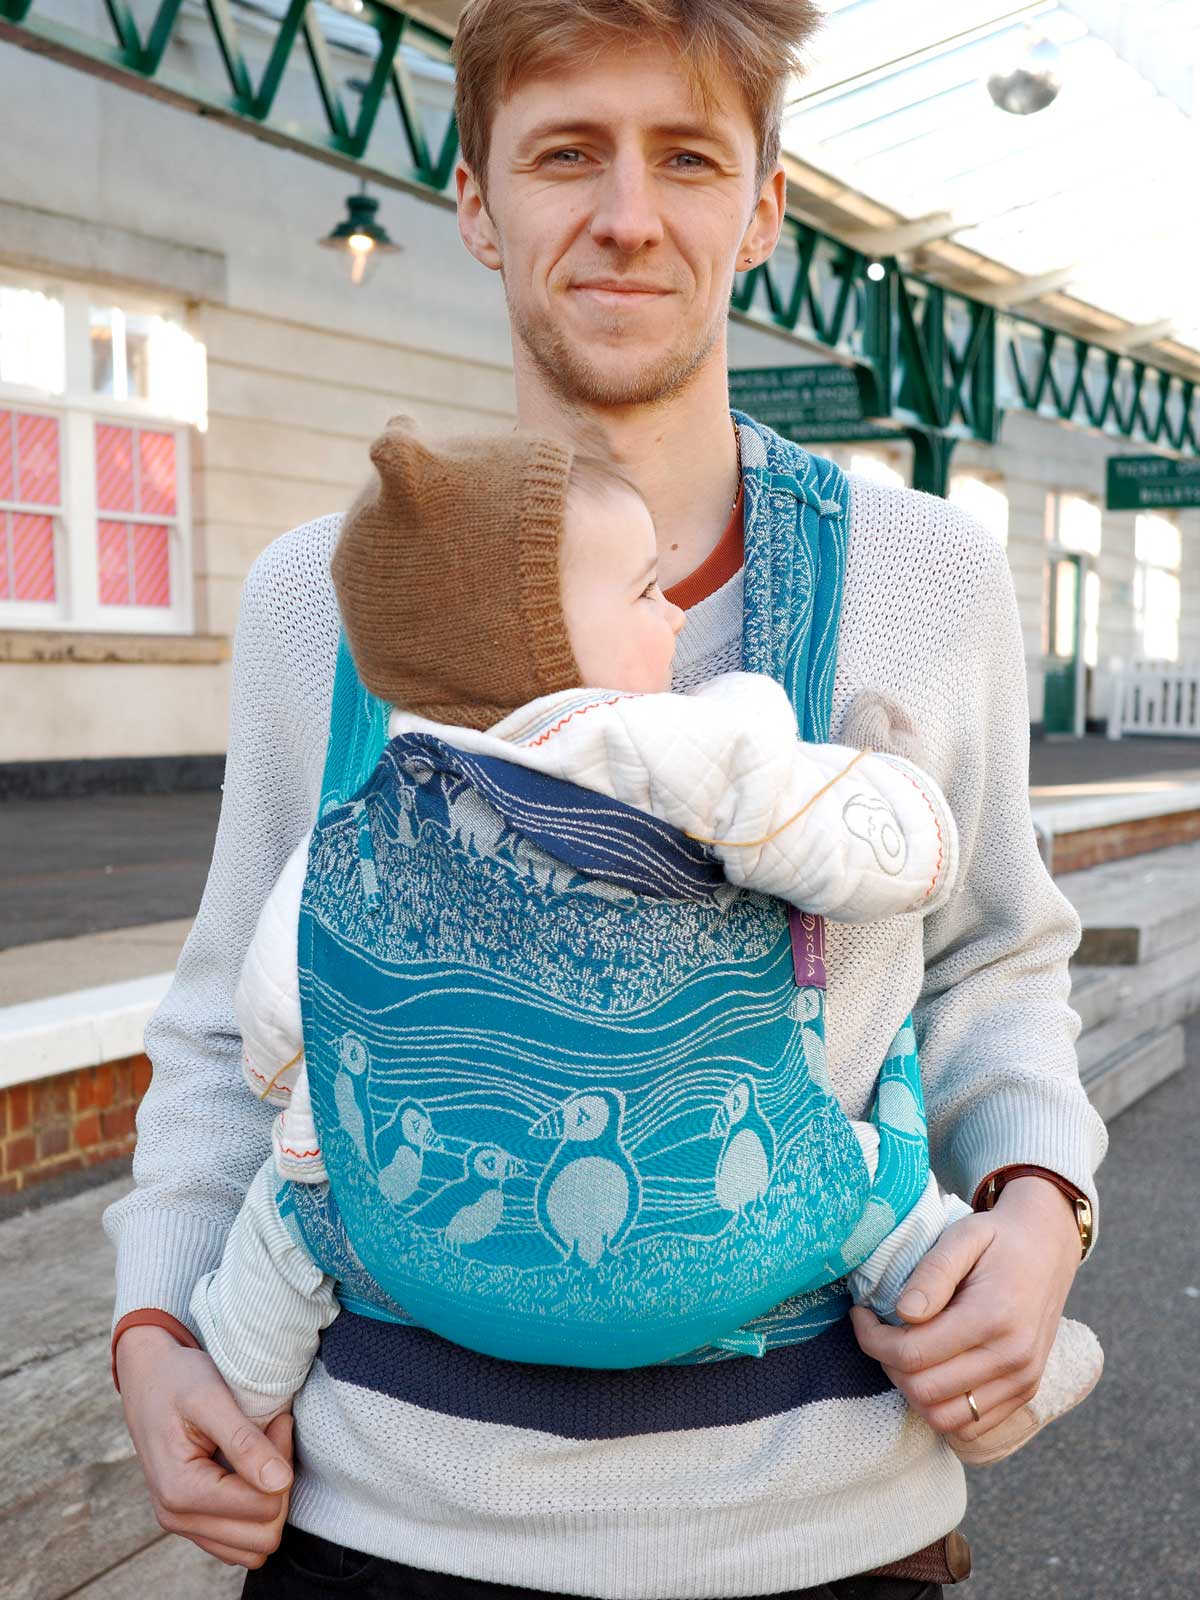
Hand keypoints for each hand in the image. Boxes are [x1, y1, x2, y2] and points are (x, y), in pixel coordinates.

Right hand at [116, 1324, 292, 1567]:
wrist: (147, 1377)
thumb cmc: (178, 1380)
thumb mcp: (211, 1398)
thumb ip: (244, 1443)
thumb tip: (280, 1483)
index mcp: (181, 1492)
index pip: (264, 1507)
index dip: (281, 1462)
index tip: (278, 1420)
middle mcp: (177, 1518)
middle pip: (263, 1536)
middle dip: (280, 1486)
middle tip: (274, 1434)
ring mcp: (183, 1523)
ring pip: (254, 1545)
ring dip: (270, 1500)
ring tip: (264, 1451)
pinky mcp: (192, 1520)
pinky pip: (239, 1541)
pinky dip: (255, 1509)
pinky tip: (252, 1468)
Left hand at [849, 1176, 1081, 1441]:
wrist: (1048, 1249)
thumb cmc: (998, 1239)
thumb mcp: (963, 1236)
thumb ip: (933, 1273)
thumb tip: (904, 1313)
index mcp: (993, 1317)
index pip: (914, 1353)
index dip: (873, 1339)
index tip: (861, 1314)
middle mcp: (1012, 1358)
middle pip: (924, 1390)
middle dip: (887, 1364)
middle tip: (879, 1331)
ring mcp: (1022, 1382)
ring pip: (944, 1418)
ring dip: (911, 1390)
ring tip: (903, 1352)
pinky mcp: (1025, 1394)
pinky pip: (972, 1427)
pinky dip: (941, 1408)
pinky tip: (931, 1371)